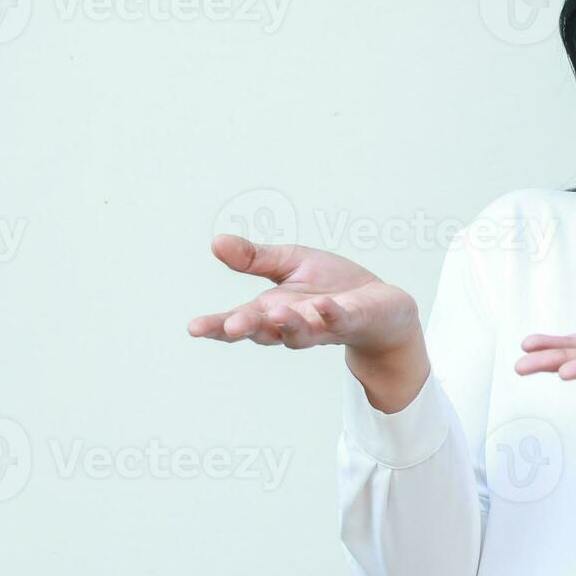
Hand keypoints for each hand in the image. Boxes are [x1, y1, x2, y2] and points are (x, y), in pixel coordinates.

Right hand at [187, 235, 419, 355]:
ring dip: (288, 324)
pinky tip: (324, 305)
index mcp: (273, 310)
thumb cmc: (332, 286)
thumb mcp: (289, 263)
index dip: (217, 326)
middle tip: (230, 326)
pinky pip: (340, 321)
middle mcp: (294, 324)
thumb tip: (216, 242)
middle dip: (247, 329)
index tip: (194, 328)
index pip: (240, 320)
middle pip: (265, 331)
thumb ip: (255, 258)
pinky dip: (331, 314)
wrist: (381, 306)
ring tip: (277, 311)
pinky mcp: (353, 321)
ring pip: (301, 333)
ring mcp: (324, 326)